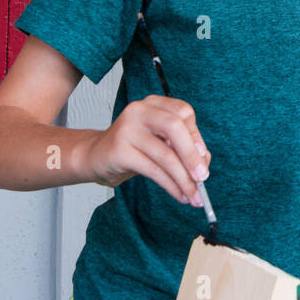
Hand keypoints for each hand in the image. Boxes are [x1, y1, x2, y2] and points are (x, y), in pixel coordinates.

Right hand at [81, 96, 209, 206]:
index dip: (196, 135)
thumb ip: (181, 147)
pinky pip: (153, 170)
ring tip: (194, 196)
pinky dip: (170, 186)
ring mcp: (127, 129)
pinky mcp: (119, 150)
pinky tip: (179, 195)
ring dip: (183, 179)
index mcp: (153, 103)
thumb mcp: (159, 142)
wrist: (95, 157)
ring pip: (165, 155)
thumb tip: (203, 164)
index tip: (203, 157)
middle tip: (203, 178)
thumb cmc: (133, 148)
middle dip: (192, 155)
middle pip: (175, 128)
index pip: (183, 112)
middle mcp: (139, 110)